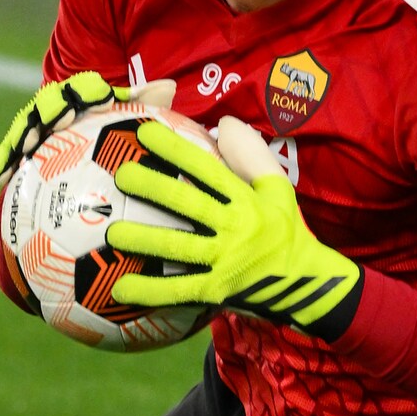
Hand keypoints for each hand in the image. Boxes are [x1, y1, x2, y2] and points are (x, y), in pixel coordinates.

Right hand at [0, 74, 176, 186]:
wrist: (80, 131)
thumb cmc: (111, 125)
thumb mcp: (130, 115)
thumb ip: (145, 102)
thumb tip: (169, 86)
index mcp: (85, 94)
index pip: (87, 87)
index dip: (92, 91)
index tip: (101, 100)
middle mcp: (58, 105)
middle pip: (51, 102)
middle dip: (54, 109)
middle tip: (60, 121)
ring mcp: (37, 124)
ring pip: (26, 124)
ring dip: (23, 134)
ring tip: (24, 149)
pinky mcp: (23, 143)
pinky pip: (10, 150)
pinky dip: (3, 160)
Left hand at [109, 116, 362, 339]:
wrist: (304, 283)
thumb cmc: (284, 230)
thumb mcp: (277, 187)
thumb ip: (251, 155)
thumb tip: (224, 124)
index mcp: (245, 199)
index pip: (207, 168)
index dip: (176, 149)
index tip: (145, 133)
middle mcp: (234, 227)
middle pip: (187, 203)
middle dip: (152, 187)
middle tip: (121, 175)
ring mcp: (224, 261)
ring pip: (178, 247)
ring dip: (143, 239)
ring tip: (112, 232)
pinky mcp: (216, 290)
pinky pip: (178, 291)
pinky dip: (149, 291)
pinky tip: (120, 289)